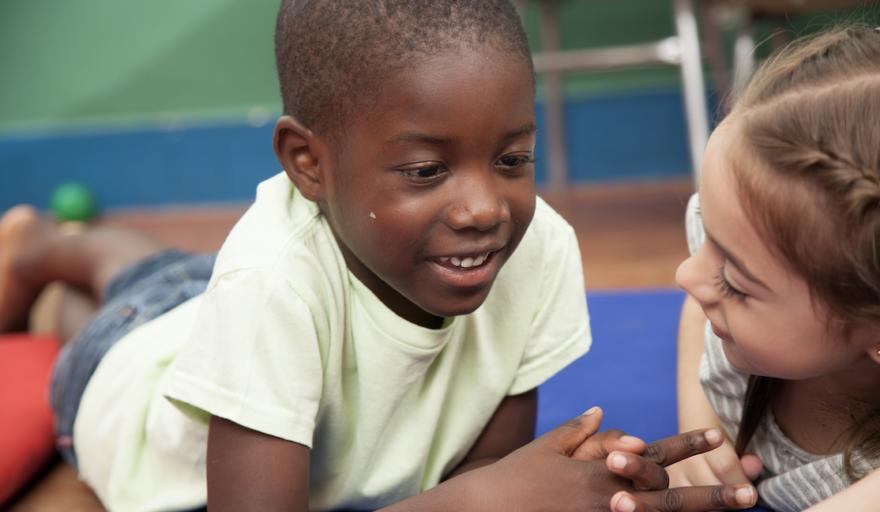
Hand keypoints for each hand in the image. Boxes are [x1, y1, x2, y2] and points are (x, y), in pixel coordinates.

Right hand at [470, 407, 756, 510]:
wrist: (486, 509)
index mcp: (599, 467)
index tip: (718, 436)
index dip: (687, 444)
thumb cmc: (513, 478)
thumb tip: (603, 410)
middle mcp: (608, 495)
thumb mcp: (545, 449)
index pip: (652, 454)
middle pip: (668, 494)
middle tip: (749, 493)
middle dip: (710, 494)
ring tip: (732, 511)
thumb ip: (578, 431)